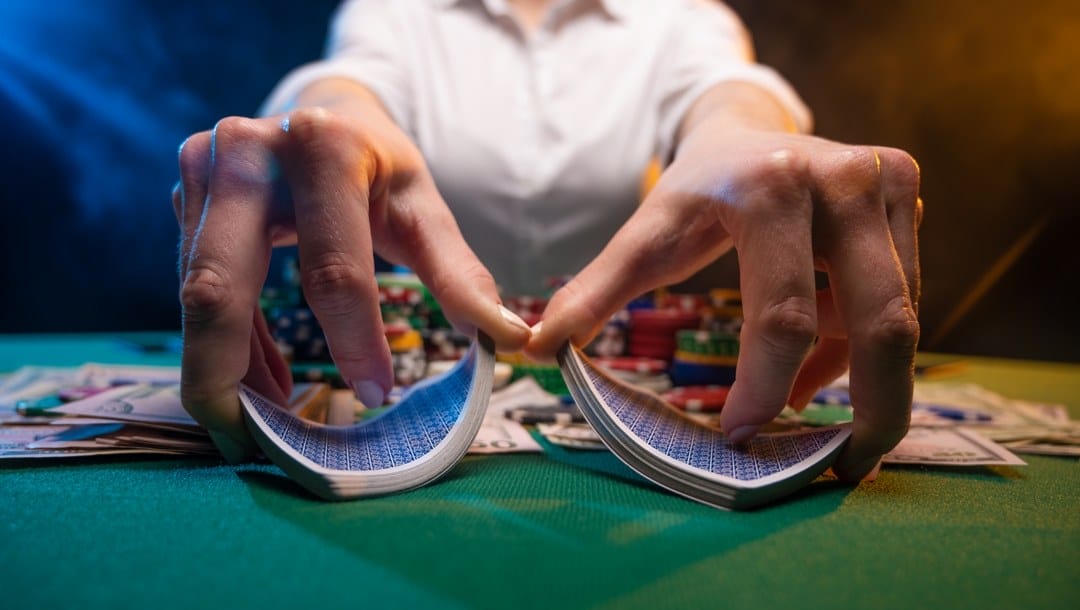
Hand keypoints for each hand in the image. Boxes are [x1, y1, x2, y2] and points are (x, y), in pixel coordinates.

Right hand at [173, 80, 530, 461]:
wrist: (326, 112)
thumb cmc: (381, 164)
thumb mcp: (424, 208)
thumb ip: (459, 274)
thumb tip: (506, 338)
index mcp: (322, 149)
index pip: (331, 270)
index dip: (351, 342)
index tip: (374, 397)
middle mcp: (245, 152)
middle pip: (217, 287)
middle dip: (229, 379)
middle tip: (257, 444)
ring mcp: (202, 172)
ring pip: (196, 296)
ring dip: (227, 370)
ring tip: (270, 420)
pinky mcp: (184, 198)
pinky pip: (193, 289)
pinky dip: (228, 344)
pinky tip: (262, 382)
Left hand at [529, 123, 920, 481]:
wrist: (746, 131)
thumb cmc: (696, 191)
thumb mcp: (646, 234)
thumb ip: (596, 291)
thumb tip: (538, 350)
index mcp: (772, 189)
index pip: (783, 315)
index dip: (764, 387)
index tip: (740, 434)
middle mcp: (845, 179)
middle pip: (880, 323)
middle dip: (872, 410)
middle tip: (845, 468)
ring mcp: (889, 184)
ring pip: (892, 314)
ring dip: (848, 369)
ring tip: (794, 397)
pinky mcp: (910, 196)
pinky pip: (899, 296)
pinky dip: (853, 341)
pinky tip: (815, 358)